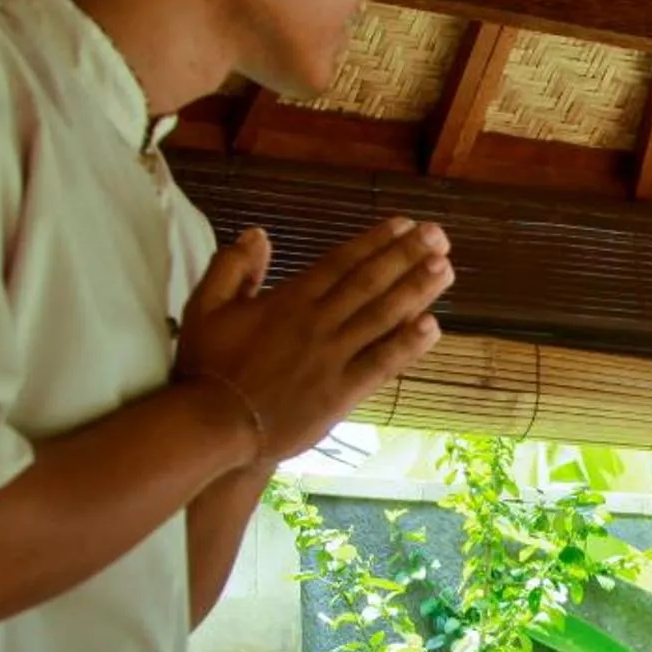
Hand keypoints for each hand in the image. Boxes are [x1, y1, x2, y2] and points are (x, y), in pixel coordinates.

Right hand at [174, 218, 452, 460]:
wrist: (214, 426)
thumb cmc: (208, 366)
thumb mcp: (206, 307)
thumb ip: (232, 267)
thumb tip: (258, 234)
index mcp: (288, 300)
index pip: (341, 263)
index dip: (375, 242)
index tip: (404, 226)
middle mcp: (317, 324)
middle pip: (370, 283)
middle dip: (406, 257)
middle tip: (438, 236)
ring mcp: (332, 358)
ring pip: (382, 318)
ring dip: (416, 291)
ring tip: (445, 268)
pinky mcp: (341, 393)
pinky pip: (380, 364)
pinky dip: (407, 345)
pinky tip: (433, 327)